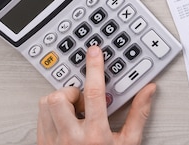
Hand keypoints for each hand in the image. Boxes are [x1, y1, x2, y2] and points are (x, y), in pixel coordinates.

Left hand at [37, 45, 155, 144]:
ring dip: (60, 101)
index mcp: (94, 135)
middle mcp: (69, 138)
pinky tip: (66, 120)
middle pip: (60, 97)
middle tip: (83, 98)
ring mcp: (52, 142)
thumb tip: (148, 91)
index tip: (95, 52)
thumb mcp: (129, 143)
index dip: (94, 68)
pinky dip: (52, 113)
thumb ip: (139, 114)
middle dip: (71, 91)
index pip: (92, 92)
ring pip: (46, 105)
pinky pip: (40, 118)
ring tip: (76, 110)